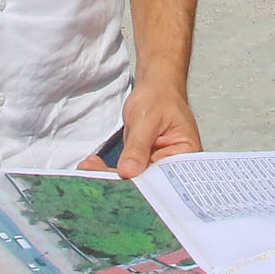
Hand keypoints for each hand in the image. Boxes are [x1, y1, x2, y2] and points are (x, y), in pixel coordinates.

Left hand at [78, 84, 203, 177]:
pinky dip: (109, 169)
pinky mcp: (143, 163)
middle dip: (121, 181)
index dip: (143, 185)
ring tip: (87, 168)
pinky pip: (126, 171)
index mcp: (186, 156)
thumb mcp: (147, 119)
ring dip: (109, 175)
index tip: (119, 181)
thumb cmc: (158, 98)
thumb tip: (128, 172)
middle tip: (94, 175)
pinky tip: (91, 165)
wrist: (154, 88)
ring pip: (134, 178)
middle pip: (148, 182)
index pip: (165, 179)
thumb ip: (138, 146)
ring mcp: (157, 165)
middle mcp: (174, 166)